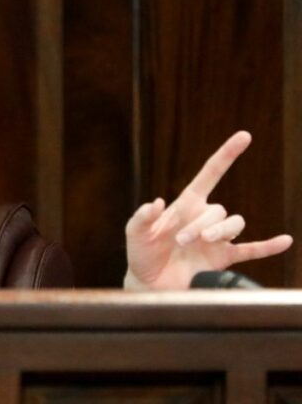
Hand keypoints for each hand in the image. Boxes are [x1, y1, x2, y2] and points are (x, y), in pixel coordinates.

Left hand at [124, 131, 292, 289]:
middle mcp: (204, 218)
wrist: (150, 284)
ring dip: (219, 231)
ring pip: (234, 224)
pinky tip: (286, 241)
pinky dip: (269, 246)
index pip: (210, 174)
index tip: (244, 136)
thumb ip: (142, 217)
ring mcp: (216, 239)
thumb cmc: (141, 254)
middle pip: (218, 209)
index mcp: (185, 205)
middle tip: (181, 240)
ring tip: (201, 242)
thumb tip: (156, 203)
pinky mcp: (223, 259)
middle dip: (200, 223)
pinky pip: (252, 250)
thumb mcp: (135, 233)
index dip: (226, 155)